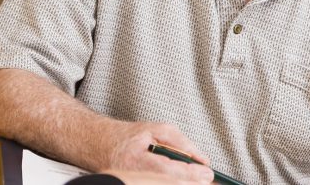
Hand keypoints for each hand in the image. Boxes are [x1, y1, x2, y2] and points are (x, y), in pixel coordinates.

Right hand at [100, 121, 214, 183]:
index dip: (190, 174)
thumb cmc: (128, 137)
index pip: (168, 171)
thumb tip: (202, 160)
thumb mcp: (156, 130)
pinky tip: (179, 179)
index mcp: (136, 159)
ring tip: (194, 177)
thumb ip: (180, 143)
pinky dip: (172, 181)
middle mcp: (133, 176)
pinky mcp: (135, 184)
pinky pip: (158, 183)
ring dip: (182, 182)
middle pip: (168, 183)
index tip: (207, 173)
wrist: (102, 145)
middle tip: (204, 178)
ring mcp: (132, 183)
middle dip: (190, 182)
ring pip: (164, 184)